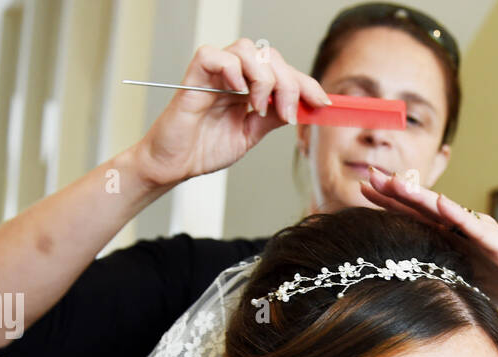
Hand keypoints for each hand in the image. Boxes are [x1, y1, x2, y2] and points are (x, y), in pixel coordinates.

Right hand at [132, 39, 330, 187]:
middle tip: (286, 112)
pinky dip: (231, 69)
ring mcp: (214, 75)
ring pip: (246, 49)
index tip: (322, 103)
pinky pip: (213, 56)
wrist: (175, 165)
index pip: (282, 72)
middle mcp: (233, 76)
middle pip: (269, 56)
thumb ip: (273, 118)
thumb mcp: (250, 134)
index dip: (305, 83)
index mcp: (247, 87)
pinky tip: (238, 92)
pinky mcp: (193, 78)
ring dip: (261, 77)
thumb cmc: (204, 149)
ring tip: (257, 106)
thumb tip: (301, 108)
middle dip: (287, 83)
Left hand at [358, 168, 497, 324]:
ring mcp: (485, 236)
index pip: (417, 218)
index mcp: (455, 240)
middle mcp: (467, 231)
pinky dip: (459, 216)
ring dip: (422, 197)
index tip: (363, 190)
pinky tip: (442, 204)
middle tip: (370, 175)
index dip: (391, 203)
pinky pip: (478, 230)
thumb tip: (404, 277)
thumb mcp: (462, 281)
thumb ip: (440, 271)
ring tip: (398, 182)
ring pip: (448, 213)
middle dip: (397, 192)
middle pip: (426, 209)